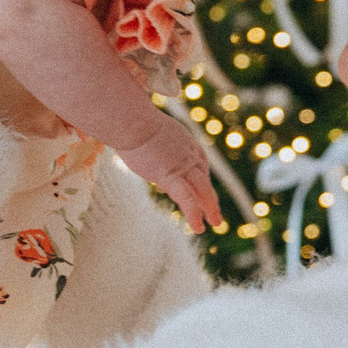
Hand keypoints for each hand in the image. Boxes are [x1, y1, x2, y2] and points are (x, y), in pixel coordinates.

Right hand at [115, 112, 222, 234]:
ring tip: (214, 223)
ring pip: (202, 190)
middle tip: (216, 213)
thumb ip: (153, 142)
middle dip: (210, 197)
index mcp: (185, 141)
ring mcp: (182, 165)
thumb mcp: (148, 129)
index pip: (199, 164)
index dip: (201, 179)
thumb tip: (142, 148)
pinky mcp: (172, 176)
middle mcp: (188, 153)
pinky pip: (188, 199)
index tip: (202, 191)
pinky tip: (198, 227)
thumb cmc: (131, 120)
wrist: (131, 120)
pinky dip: (194, 214)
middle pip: (204, 178)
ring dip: (210, 208)